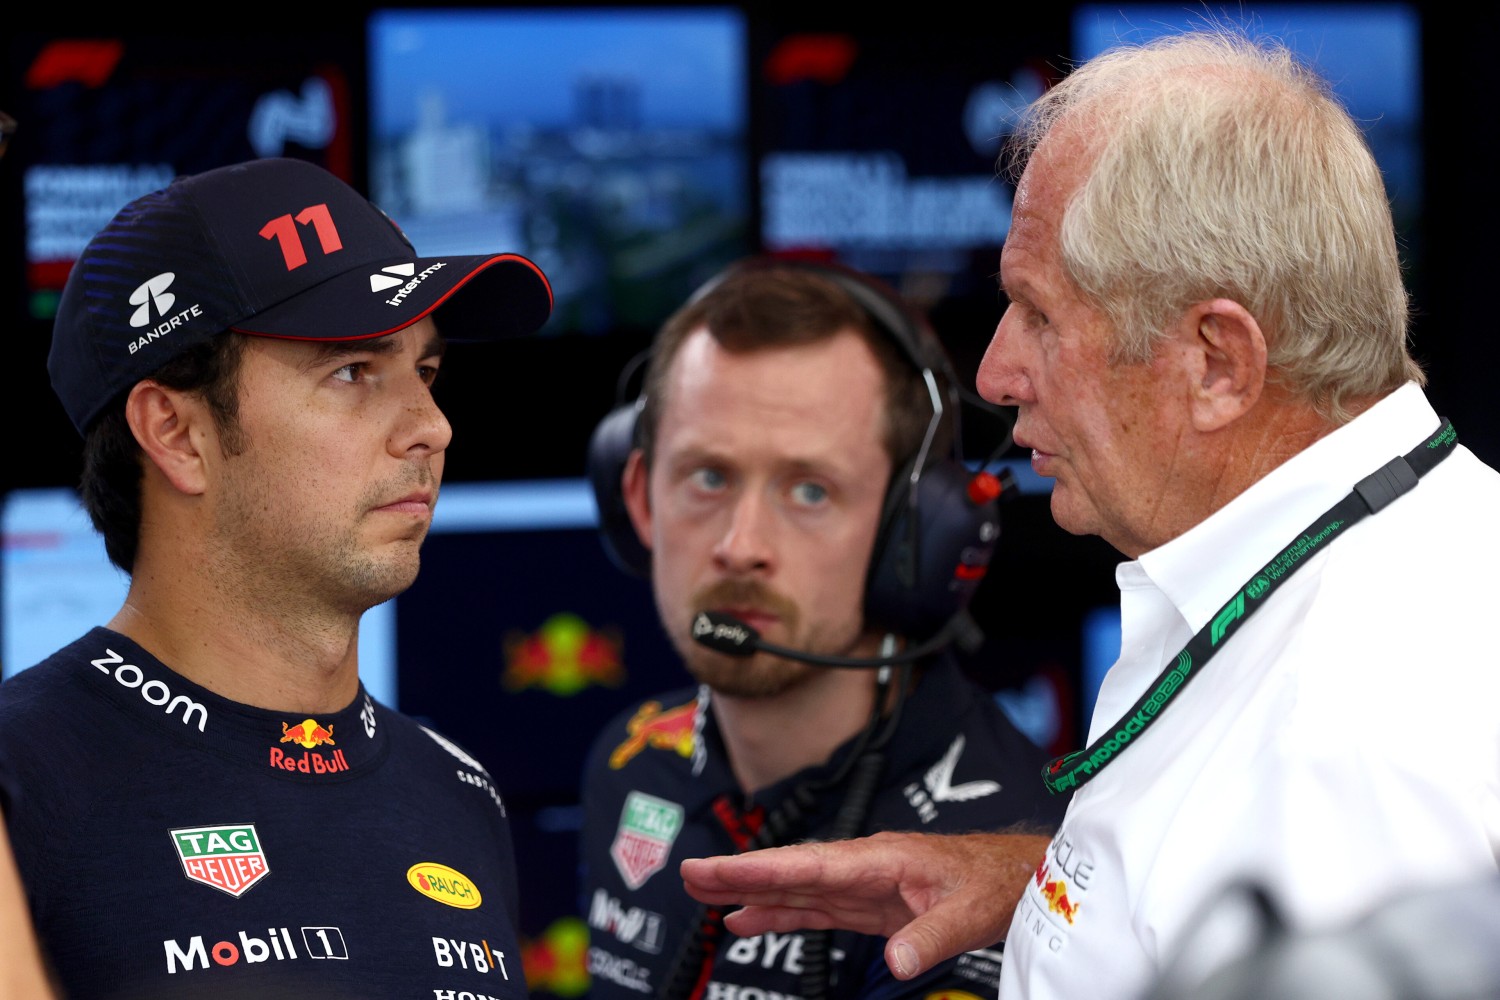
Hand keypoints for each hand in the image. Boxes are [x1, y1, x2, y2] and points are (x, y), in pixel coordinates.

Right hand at [680, 829, 1050, 979]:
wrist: (1018, 875)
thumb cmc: (997, 879)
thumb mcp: (971, 910)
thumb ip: (932, 936)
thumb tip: (896, 963)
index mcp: (880, 859)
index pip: (807, 864)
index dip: (758, 869)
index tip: (716, 869)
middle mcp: (862, 867)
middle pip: (789, 871)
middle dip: (739, 874)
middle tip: (689, 876)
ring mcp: (862, 886)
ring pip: (795, 888)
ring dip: (751, 894)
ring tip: (704, 899)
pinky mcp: (868, 905)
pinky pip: (814, 909)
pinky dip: (779, 914)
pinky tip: (748, 922)